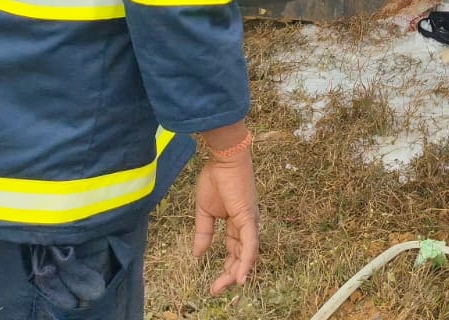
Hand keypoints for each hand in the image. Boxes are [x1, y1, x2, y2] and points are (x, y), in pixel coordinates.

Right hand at [193, 155, 258, 294]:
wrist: (223, 158)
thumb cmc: (215, 178)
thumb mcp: (204, 211)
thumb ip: (203, 232)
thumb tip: (198, 254)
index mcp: (237, 223)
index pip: (234, 251)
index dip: (226, 269)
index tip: (213, 285)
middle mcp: (246, 225)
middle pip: (242, 257)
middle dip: (230, 275)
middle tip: (216, 289)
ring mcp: (249, 222)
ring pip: (247, 254)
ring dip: (237, 272)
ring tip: (227, 287)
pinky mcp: (248, 218)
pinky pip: (249, 244)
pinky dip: (246, 261)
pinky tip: (240, 276)